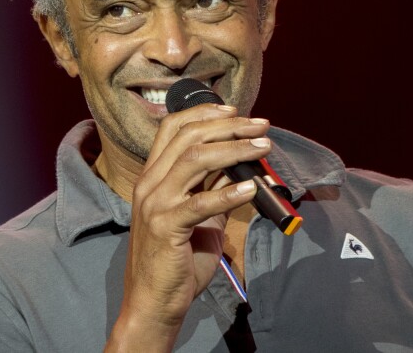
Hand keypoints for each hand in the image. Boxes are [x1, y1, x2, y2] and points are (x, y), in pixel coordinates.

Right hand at [106, 104, 269, 350]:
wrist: (153, 302)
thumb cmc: (178, 258)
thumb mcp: (199, 216)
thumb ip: (214, 188)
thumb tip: (247, 167)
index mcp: (153, 175)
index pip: (173, 127)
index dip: (204, 112)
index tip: (234, 110)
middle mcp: (149, 182)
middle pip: (189, 137)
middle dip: (228, 126)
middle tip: (260, 125)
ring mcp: (154, 203)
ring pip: (194, 160)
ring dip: (234, 149)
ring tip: (263, 147)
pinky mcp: (165, 227)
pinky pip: (200, 203)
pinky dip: (229, 192)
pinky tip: (253, 189)